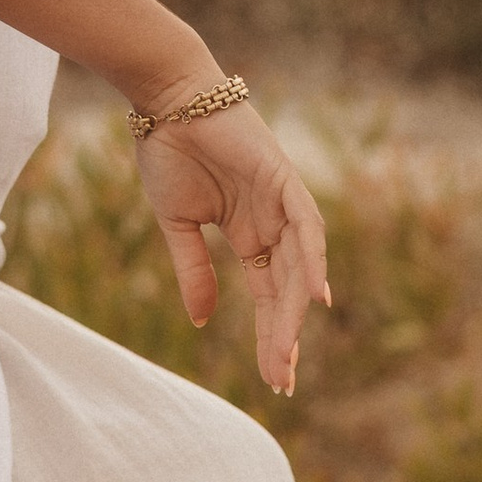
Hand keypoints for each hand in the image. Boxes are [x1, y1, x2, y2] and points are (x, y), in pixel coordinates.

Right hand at [132, 99, 331, 394]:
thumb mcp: (178, 225)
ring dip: (295, 310)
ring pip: (298, 267)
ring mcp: (282, 202)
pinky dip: (313, 258)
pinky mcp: (283, 178)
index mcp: (249, 235)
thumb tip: (201, 322)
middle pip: (287, 291)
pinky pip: (306, 224)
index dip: (270, 336)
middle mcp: (272, 224)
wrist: (165, 102)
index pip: (267, 296)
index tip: (271, 377)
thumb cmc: (168, 153)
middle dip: (283, 335)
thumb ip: (194, 272)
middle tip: (281, 379)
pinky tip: (316, 295)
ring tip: (288, 352)